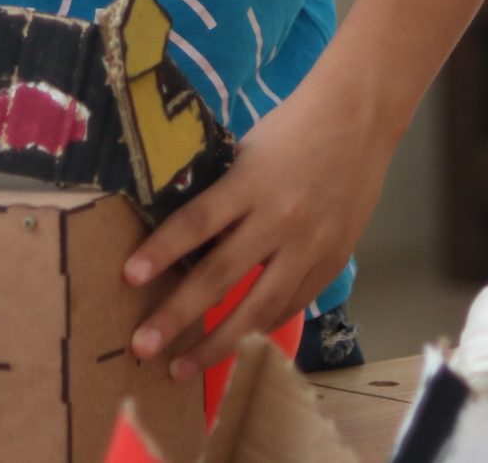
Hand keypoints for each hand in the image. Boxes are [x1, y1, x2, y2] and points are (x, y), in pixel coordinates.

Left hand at [121, 69, 394, 379]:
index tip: (128, 276)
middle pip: (221, 275)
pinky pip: (292, 304)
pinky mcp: (332, 260)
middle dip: (178, 315)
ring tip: (183, 366)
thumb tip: (181, 236)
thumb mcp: (247, 151)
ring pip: (259, 306)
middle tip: (143, 345)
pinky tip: (238, 344)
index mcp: (251, 182)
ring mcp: (309, 244)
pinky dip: (262, 326)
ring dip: (219, 342)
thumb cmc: (292, 128)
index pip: (197, 221)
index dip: (162, 249)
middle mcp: (279, 218)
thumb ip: (222, 194)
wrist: (359, 122)